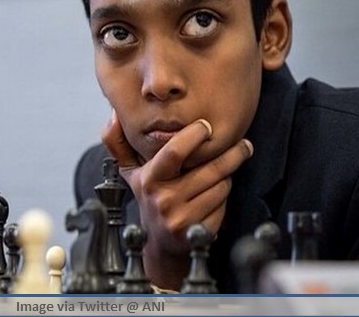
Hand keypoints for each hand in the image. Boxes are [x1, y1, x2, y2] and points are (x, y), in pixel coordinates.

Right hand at [102, 110, 252, 287]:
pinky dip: (224, 198)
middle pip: (210, 169)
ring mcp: (182, 218)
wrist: (159, 243)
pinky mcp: (198, 231)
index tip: (206, 126)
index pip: (175, 152)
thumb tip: (113, 115)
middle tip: (244, 144)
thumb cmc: (148, 198)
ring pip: (221, 186)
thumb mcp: (130, 172)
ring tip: (219, 175)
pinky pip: (224, 205)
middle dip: (232, 154)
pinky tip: (214, 196)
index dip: (194, 135)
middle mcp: (164, 199)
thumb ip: (118, 142)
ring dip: (226, 177)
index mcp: (148, 179)